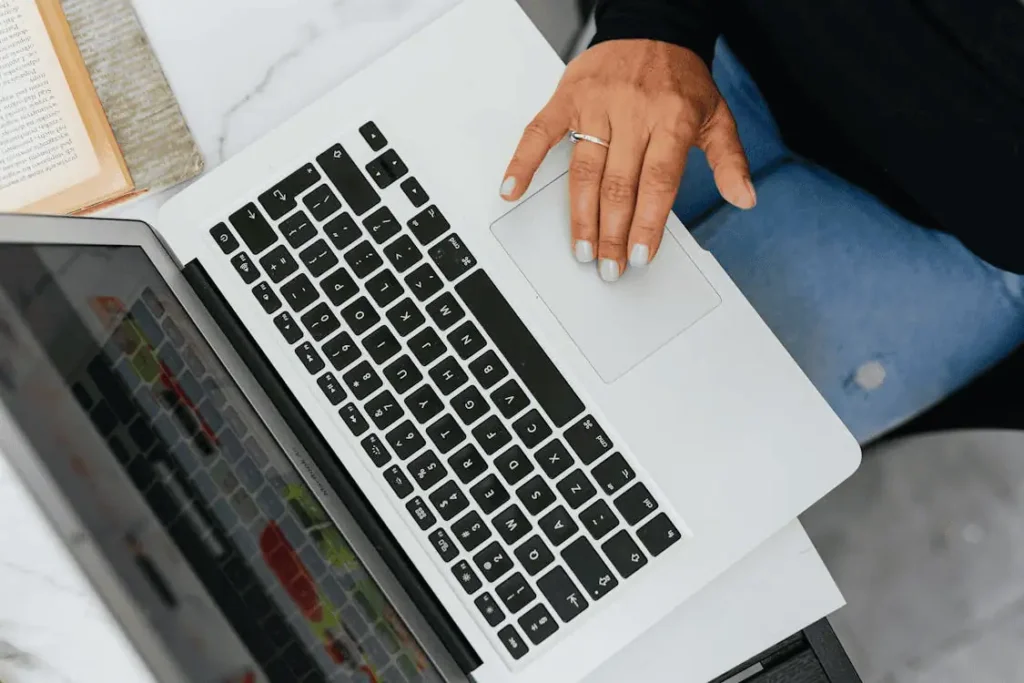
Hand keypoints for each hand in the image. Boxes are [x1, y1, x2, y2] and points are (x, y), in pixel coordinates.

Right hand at [500, 39, 755, 280]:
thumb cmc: (680, 79)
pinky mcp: (568, 97)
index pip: (658, 181)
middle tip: (609, 266)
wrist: (652, 28)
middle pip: (620, 184)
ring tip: (583, 249)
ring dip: (581, 215)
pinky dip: (522, 162)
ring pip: (585, 170)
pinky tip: (512, 190)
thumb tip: (745, 199)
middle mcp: (634, 112)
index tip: (639, 255)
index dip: (647, 223)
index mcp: (673, 118)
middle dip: (614, 232)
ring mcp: (597, 104)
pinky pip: (539, 133)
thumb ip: (730, 160)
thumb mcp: (716, 115)